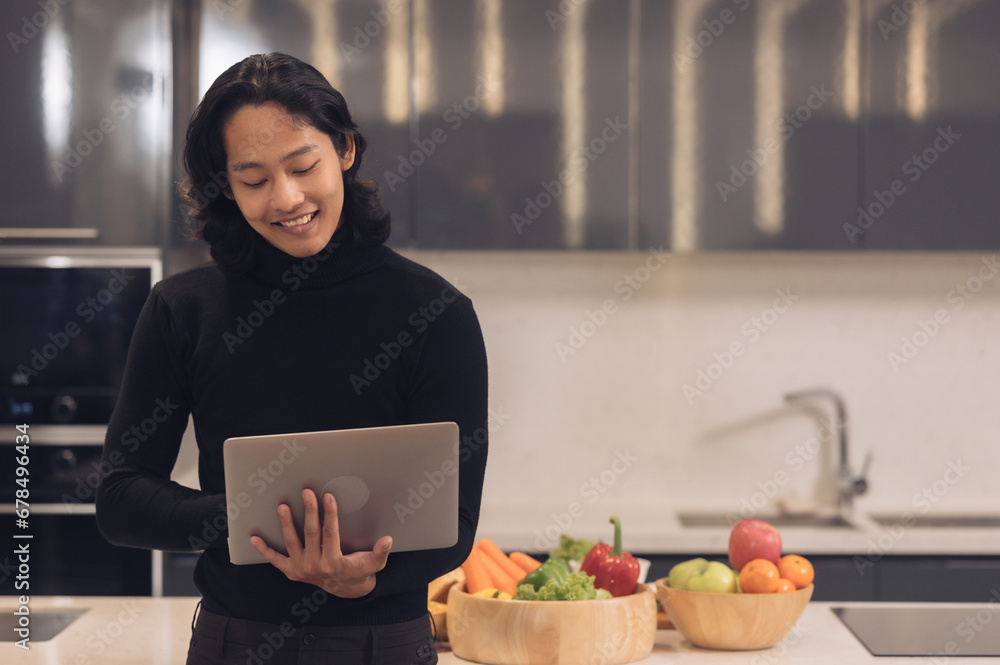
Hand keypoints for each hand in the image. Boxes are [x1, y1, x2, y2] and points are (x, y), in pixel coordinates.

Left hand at [250, 489, 391, 597]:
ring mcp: (301, 570)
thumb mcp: (375, 563)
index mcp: (335, 562)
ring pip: (291, 542)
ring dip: (286, 524)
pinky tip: (254, 538)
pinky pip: (275, 560)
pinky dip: (264, 549)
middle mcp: (315, 567)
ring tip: (282, 506)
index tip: (328, 496)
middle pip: (311, 533)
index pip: (331, 533)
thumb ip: (380, 552)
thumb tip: (387, 540)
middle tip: (306, 492)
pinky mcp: (291, 572)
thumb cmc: (361, 570)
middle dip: (309, 511)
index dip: (330, 513)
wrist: (347, 589)